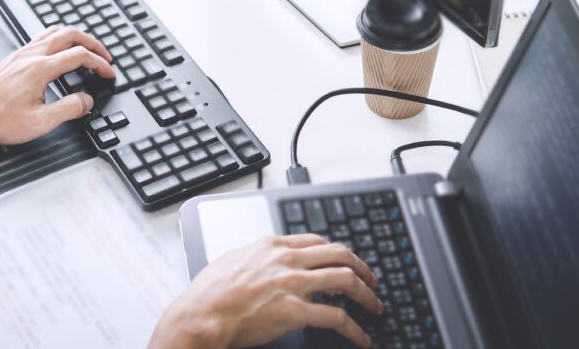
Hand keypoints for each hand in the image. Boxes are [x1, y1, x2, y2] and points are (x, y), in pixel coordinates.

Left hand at [0, 26, 113, 147]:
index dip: (99, 63)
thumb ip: (70, 108)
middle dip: (92, 42)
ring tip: (86, 49)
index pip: (79, 55)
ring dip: (75, 37)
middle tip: (104, 55)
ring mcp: (21, 54)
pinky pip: (41, 37)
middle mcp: (31, 55)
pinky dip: (58, 39)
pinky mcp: (13, 58)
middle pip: (70, 34)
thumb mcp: (41, 123)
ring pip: (54, 31)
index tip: (108, 73)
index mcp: (40, 68)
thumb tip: (87, 100)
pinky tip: (59, 53)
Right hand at [150, 234, 382, 348]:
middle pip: (339, 254)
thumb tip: (266, 261)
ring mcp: (293, 284)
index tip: (347, 261)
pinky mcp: (295, 311)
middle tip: (372, 280)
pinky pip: (337, 318)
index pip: (318, 240)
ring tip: (376, 306)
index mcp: (272, 245)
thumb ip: (257, 257)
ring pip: (345, 281)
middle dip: (362, 268)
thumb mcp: (235, 260)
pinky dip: (356, 329)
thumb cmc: (210, 292)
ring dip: (367, 295)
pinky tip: (362, 338)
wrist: (202, 315)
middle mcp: (287, 259)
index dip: (338, 251)